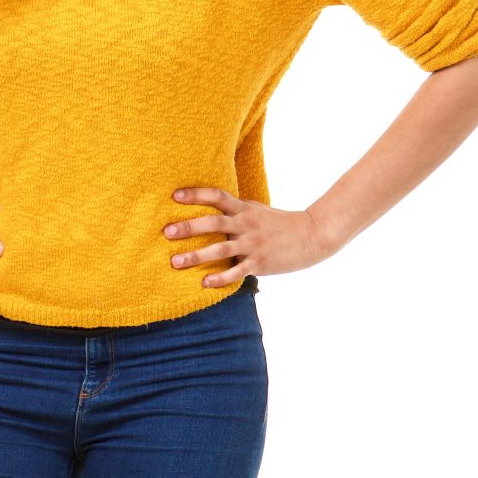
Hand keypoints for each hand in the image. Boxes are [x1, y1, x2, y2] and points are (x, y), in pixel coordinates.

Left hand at [162, 186, 327, 286]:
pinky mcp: (260, 263)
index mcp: (244, 209)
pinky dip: (221, 278)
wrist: (310, 235)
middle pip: (214, 222)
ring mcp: (252, 244)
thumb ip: (234, 209)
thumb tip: (209, 206)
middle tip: (167, 232)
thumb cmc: (277, 223)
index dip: (196, 194)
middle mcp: (245, 225)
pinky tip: (205, 283)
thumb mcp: (255, 210)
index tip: (174, 196)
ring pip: (220, 249)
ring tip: (175, 262)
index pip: (217, 196)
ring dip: (196, 256)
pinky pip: (237, 271)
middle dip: (189, 227)